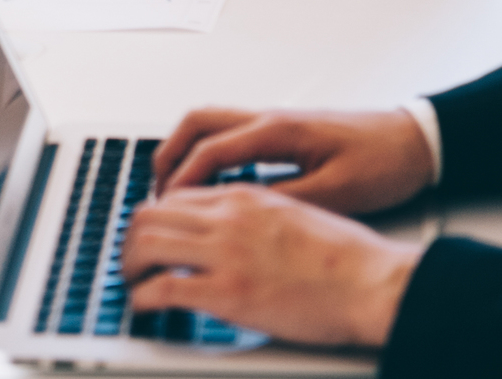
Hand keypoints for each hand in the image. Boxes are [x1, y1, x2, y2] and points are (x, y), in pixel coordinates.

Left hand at [120, 184, 421, 348]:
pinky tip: (143, 304)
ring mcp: (226, 254)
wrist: (372, 282)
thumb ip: (258, 215)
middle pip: (151, 214)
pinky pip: (163, 287)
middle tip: (131, 259)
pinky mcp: (228, 293)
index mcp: (245, 196)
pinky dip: (143, 296)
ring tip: (132, 281)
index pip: (177, 196)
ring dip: (129, 264)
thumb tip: (237, 232)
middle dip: (132, 238)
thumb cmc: (348, 257)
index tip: (152, 234)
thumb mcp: (296, 214)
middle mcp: (228, 218)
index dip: (156, 217)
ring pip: (146, 243)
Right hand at [153, 107, 435, 214]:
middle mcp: (269, 118)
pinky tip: (210, 182)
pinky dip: (205, 152)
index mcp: (278, 131)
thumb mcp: (336, 192)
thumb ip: (286, 199)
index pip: (210, 149)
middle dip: (168, 154)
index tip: (167, 208)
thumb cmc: (383, 162)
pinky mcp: (281, 130)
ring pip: (209, 123)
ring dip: (183, 149)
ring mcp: (273, 120)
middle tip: (156, 191)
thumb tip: (241, 211)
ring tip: (173, 187)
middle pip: (197, 122)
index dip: (183, 180)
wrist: (414, 140)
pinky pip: (228, 133)